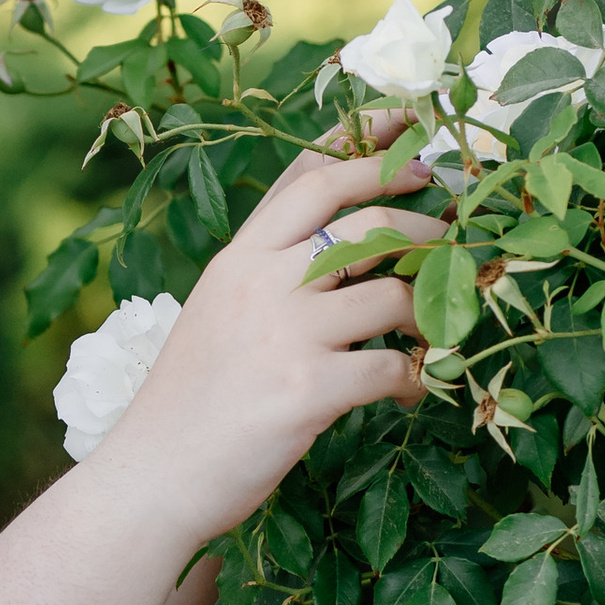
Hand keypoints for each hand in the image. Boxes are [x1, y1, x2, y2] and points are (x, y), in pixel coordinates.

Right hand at [127, 112, 445, 541]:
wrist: (152, 477)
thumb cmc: (187, 403)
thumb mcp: (215, 315)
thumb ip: (265, 276)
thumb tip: (339, 251)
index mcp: (237, 259)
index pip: (307, 177)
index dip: (366, 145)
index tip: (411, 128)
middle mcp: (260, 282)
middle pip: (362, 218)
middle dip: (420, 218)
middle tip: (452, 230)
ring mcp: (285, 334)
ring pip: (391, 291)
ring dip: (430, 308)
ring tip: (437, 329)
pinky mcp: (307, 390)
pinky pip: (392, 367)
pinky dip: (417, 379)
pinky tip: (415, 390)